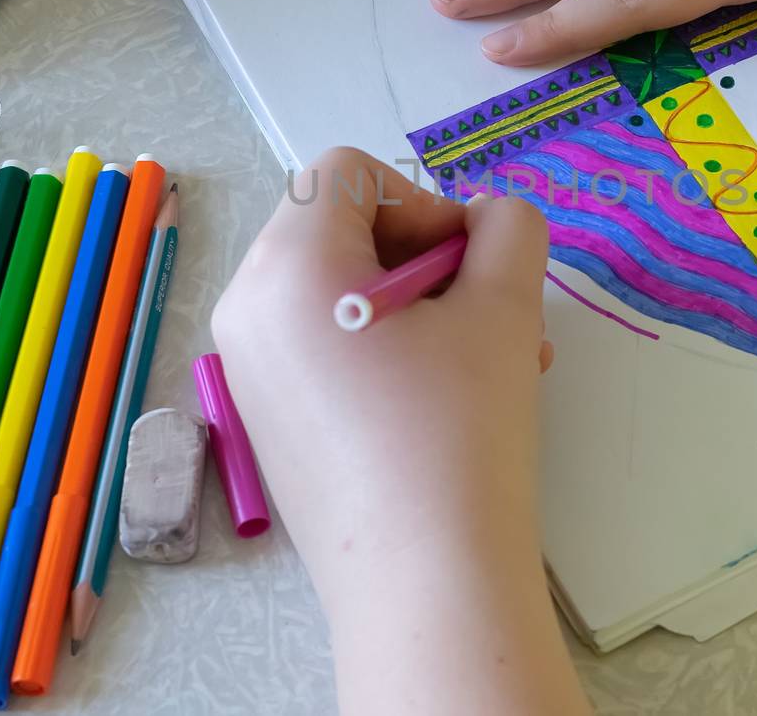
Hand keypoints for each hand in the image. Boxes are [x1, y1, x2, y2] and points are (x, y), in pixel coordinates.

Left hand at [211, 148, 588, 715]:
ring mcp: (248, 369)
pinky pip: (323, 345)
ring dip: (420, 307)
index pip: (347, 172)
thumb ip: (509, 231)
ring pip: (339, 291)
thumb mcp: (504, 310)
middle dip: (427, 259)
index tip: (468, 269)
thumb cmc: (458, 432)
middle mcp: (247, 309)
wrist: (425, 583)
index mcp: (286, 266)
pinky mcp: (266, 418)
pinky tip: (446, 401)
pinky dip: (384, 349)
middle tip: (491, 315)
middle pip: (338, 228)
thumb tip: (491, 220)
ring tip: (490, 364)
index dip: (422, 200)